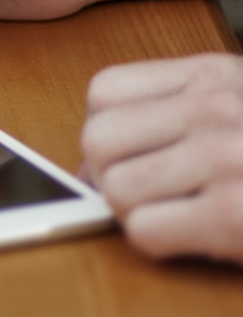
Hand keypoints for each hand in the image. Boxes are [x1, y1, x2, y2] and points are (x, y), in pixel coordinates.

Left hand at [82, 53, 242, 264]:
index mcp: (215, 75)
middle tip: (151, 194)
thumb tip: (89, 164)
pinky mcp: (234, 216)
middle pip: (97, 140)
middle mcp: (217, 109)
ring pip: (114, 187)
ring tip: (182, 213)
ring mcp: (226, 160)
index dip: (104, 132)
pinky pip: (143, 230)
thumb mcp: (237, 108)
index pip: (104, 92)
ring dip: (135, 212)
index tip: (129, 156)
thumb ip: (172, 115)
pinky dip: (161, 241)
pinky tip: (199, 236)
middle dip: (110, 176)